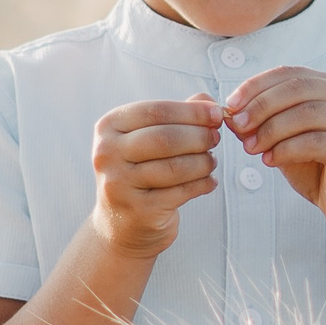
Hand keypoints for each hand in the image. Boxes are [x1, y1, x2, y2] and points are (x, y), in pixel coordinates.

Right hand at [89, 96, 221, 258]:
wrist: (122, 223)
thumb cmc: (142, 171)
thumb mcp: (151, 137)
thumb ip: (179, 115)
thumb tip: (208, 100)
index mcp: (109, 128)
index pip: (156, 111)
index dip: (193, 111)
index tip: (218, 114)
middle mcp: (107, 154)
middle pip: (166, 138)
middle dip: (200, 137)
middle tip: (216, 139)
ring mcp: (119, 184)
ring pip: (177, 167)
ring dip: (204, 162)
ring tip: (211, 162)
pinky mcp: (139, 210)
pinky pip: (183, 191)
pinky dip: (203, 184)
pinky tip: (209, 181)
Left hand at [222, 65, 325, 232]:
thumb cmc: (322, 170)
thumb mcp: (286, 140)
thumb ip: (263, 123)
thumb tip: (228, 111)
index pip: (292, 73)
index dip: (257, 85)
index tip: (230, 104)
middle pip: (298, 88)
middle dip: (261, 105)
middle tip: (237, 125)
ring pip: (306, 113)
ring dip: (271, 130)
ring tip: (251, 148)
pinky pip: (315, 142)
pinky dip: (286, 150)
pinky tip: (270, 160)